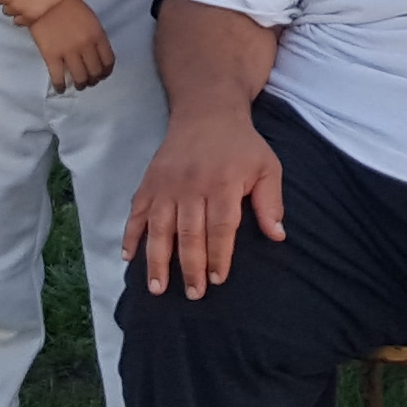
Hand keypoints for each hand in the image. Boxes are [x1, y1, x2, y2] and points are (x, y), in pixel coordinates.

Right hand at [31, 0, 116, 94]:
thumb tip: (96, 53)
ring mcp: (68, 51)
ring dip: (80, 84)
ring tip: (78, 84)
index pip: (108, 61)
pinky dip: (60, 86)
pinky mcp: (51, 55)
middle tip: (89, 81)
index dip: (106, 71)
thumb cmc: (67, 4)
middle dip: (94, 79)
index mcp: (97, 34)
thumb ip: (95, 35)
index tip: (103, 74)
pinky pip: (59, 77)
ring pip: (80, 78)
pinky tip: (60, 88)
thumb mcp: (89, 17)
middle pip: (95, 72)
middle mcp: (85, 45)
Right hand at [131, 105, 287, 294]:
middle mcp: (192, 185)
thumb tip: (277, 236)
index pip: (221, 226)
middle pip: (189, 233)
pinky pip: (137, 212)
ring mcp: (167, 184)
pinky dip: (130, 235)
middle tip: (194, 294)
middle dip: (191, 267)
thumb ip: (271, 202)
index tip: (218, 279)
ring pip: (160, 228)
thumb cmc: (241, 145)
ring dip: (157, 260)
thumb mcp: (267, 167)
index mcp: (224, 183)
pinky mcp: (149, 182)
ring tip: (158, 288)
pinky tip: (128, 257)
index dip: (218, 254)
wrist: (207, 112)